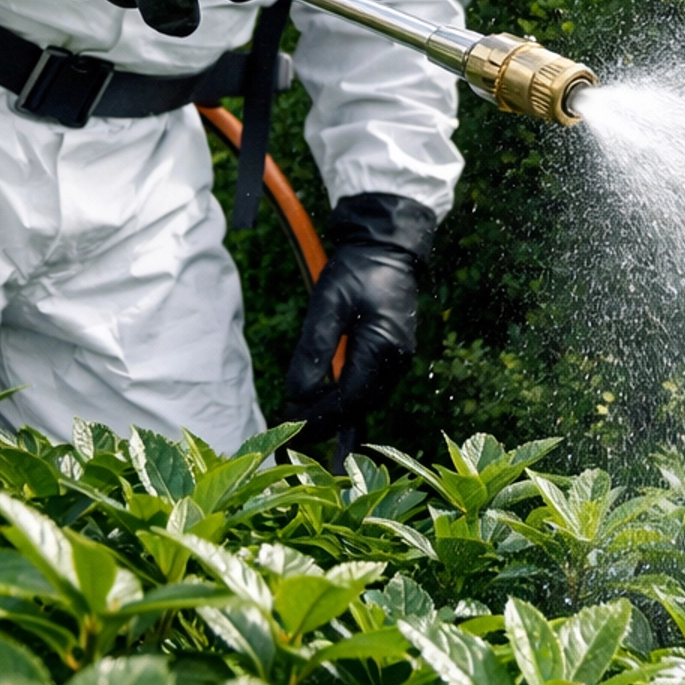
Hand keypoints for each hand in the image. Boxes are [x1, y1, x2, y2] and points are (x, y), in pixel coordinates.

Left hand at [285, 193, 437, 444]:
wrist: (388, 245)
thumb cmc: (357, 268)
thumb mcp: (328, 303)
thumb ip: (313, 350)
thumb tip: (296, 396)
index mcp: (383, 348)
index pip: (348, 398)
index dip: (319, 418)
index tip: (289, 428)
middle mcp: (396, 361)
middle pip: (357, 405)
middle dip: (323, 423)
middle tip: (288, 439)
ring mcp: (396, 360)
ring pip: (362, 400)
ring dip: (333, 416)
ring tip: (302, 435)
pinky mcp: (390, 355)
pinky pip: (367, 388)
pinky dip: (347, 407)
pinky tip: (337, 433)